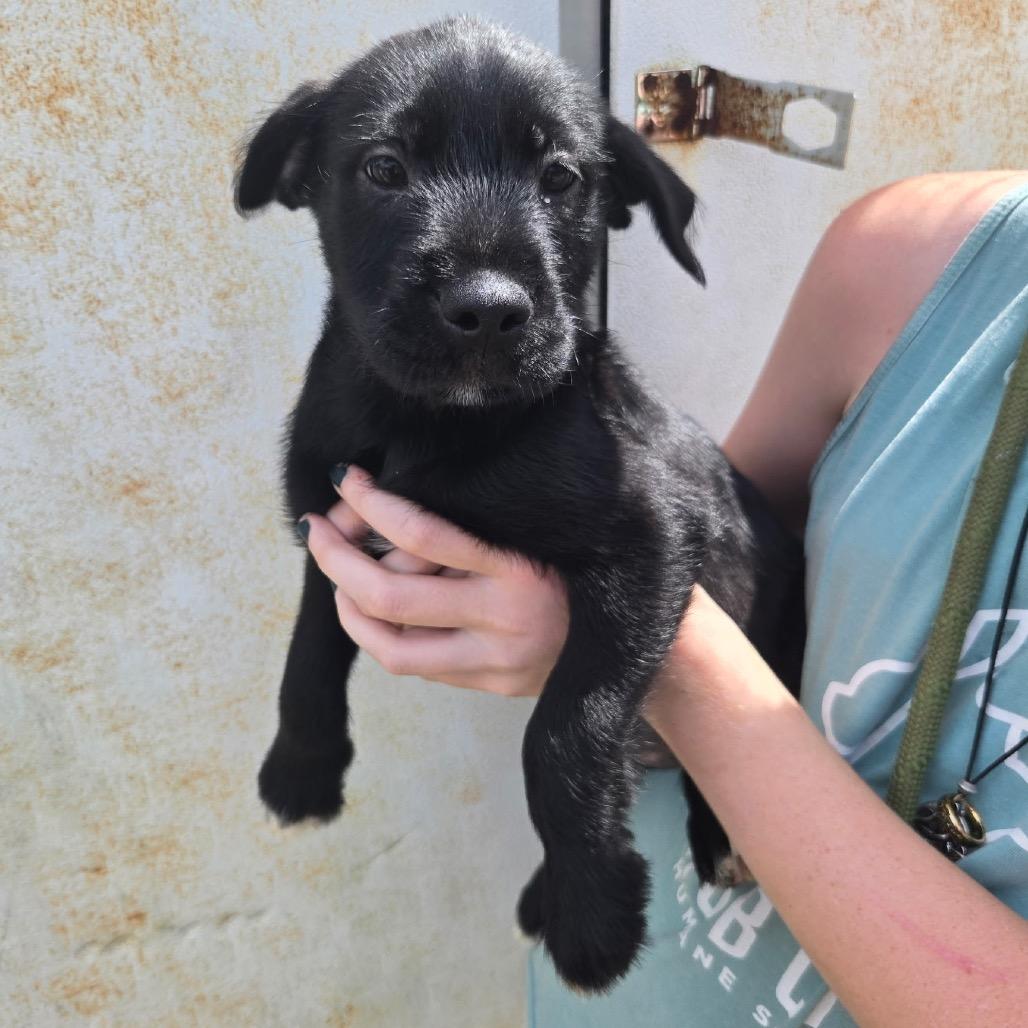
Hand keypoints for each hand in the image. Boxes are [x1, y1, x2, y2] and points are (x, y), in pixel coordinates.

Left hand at [298, 466, 568, 696]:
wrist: (637, 635)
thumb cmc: (581, 563)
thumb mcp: (536, 532)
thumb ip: (470, 531)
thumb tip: (381, 509)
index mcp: (519, 568)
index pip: (423, 534)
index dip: (372, 504)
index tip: (348, 479)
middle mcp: (506, 619)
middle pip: (390, 595)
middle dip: (336, 558)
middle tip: (316, 528)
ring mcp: (497, 663)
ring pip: (391, 646)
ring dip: (348, 607)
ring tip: (336, 578)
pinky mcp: (493, 687)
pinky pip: (417, 665)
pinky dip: (383, 634)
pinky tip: (374, 610)